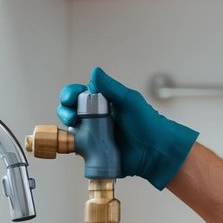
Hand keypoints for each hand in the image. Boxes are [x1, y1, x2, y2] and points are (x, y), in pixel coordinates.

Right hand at [57, 66, 198, 189]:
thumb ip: (112, 87)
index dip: (70, 94)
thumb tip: (95, 71)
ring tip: (73, 126)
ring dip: (66, 125)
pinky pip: (77, 147)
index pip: (79, 94)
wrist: (156, 151)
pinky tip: (76, 142)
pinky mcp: (93, 152)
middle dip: (65, 109)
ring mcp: (93, 135)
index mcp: (102, 102)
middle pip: (70, 110)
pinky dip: (71, 144)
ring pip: (70, 127)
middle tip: (72, 114)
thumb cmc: (148, 124)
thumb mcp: (130, 101)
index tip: (69, 97)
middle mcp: (95, 117)